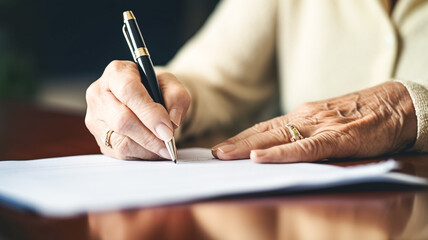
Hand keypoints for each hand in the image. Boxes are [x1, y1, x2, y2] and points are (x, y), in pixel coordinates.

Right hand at [85, 60, 190, 159]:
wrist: (144, 98)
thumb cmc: (155, 88)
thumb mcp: (171, 84)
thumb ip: (176, 97)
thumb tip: (172, 121)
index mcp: (116, 73)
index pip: (129, 91)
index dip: (149, 113)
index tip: (167, 129)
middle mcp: (99, 94)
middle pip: (122, 120)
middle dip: (150, 136)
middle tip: (169, 143)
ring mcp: (96, 118)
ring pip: (120, 141)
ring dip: (147, 148)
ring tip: (164, 147)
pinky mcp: (99, 138)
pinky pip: (120, 153)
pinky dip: (141, 154)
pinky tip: (153, 150)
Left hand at [212, 82, 416, 162]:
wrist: (395, 104)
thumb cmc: (361, 115)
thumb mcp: (327, 122)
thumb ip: (307, 133)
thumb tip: (283, 149)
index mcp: (302, 116)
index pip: (266, 128)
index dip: (242, 138)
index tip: (222, 147)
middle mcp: (305, 118)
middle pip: (264, 133)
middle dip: (237, 144)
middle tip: (214, 154)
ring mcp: (319, 126)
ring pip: (277, 138)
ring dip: (248, 147)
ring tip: (225, 155)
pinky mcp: (337, 138)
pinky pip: (305, 148)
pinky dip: (281, 154)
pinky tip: (262, 159)